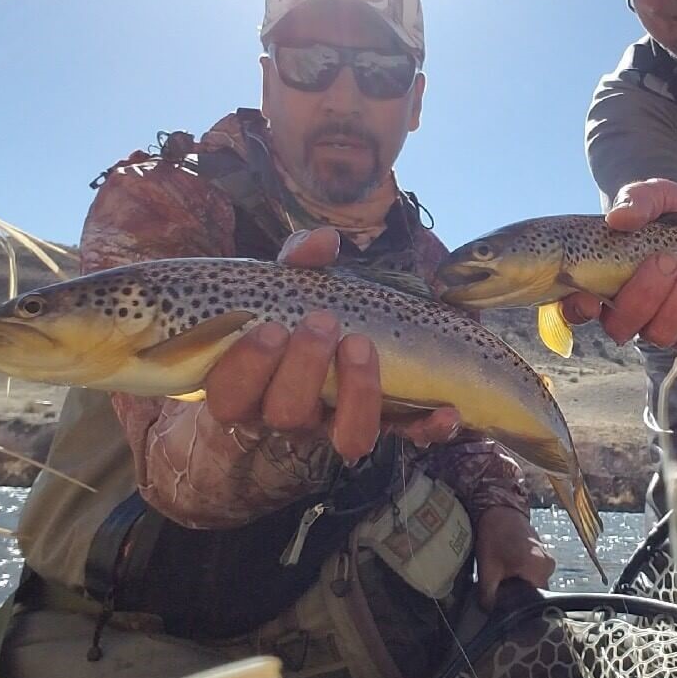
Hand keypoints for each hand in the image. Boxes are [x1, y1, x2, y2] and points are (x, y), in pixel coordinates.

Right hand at [203, 227, 460, 460]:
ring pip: (346, 436)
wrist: (338, 341)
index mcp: (251, 385)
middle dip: (305, 368)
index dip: (245, 370)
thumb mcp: (292, 285)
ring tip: (361, 345)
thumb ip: (300, 262)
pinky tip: (447, 411)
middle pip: (286, 415)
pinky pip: (404, 436)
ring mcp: (338, 424)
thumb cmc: (301, 313)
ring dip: (357, 392)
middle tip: (323, 322)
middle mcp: (290, 414)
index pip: (228, 398)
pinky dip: (427, 427)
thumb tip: (323, 241)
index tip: (269, 328)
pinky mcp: (382, 425)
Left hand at [473, 505, 554, 608]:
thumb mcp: (487, 570)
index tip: (504, 604)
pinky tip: (509, 569)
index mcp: (539, 569)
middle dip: (518, 594)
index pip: (534, 602)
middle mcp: (549, 565)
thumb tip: (488, 612)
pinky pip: (536, 572)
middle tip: (500, 590)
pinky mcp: (544, 553)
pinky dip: (523, 574)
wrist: (499, 511)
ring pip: (534, 582)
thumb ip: (488, 595)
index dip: (517, 606)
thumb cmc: (494, 536)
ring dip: (520, 583)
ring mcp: (548, 558)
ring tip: (504, 578)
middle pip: (535, 592)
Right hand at [559, 178, 676, 352]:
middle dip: (645, 293)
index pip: (576, 307)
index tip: (591, 296)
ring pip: (660, 334)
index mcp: (605, 281)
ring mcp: (662, 327)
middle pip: (622, 325)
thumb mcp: (660, 196)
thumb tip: (618, 218)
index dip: (578, 308)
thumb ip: (639, 199)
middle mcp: (628, 311)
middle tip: (668, 259)